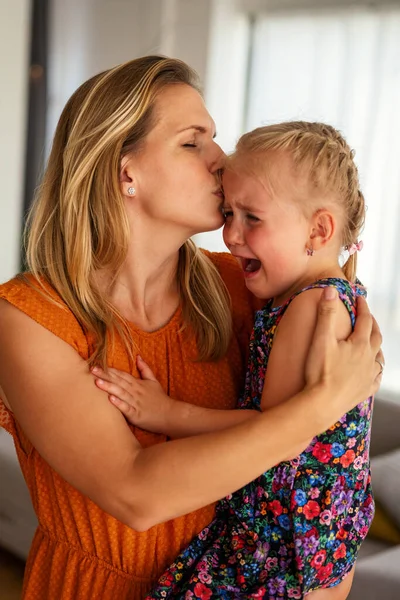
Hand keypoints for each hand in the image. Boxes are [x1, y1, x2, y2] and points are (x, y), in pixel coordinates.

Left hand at [91, 357, 175, 433]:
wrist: (171, 414)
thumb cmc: (160, 399)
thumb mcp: (153, 381)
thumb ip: (145, 368)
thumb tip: (138, 356)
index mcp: (137, 384)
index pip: (121, 374)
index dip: (109, 369)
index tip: (96, 364)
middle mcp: (135, 391)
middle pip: (118, 381)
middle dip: (105, 375)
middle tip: (92, 369)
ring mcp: (136, 403)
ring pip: (121, 393)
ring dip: (109, 387)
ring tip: (97, 382)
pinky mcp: (137, 415)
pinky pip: (127, 408)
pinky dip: (119, 403)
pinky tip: (110, 399)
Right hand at [305, 288, 382, 428]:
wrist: (322, 403)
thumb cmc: (320, 372)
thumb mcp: (321, 339)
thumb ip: (326, 313)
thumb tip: (331, 290)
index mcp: (359, 344)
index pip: (365, 320)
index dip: (363, 307)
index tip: (359, 299)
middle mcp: (369, 358)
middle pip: (376, 337)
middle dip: (372, 324)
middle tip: (368, 317)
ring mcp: (369, 376)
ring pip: (379, 358)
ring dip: (376, 347)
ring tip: (373, 343)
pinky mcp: (365, 390)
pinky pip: (376, 378)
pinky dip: (376, 370)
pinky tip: (373, 371)